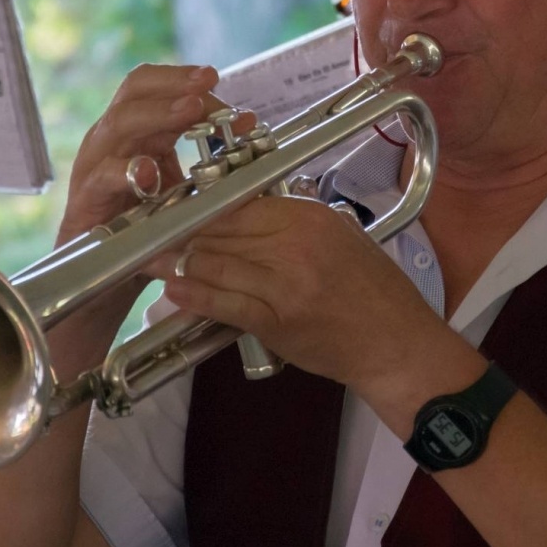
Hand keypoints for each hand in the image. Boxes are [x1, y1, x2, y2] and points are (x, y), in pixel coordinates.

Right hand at [49, 63, 248, 375]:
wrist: (104, 280)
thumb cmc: (145, 228)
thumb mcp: (184, 185)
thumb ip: (212, 153)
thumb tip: (252, 118)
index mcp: (134, 131)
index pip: (151, 85)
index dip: (182, 78)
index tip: (215, 79)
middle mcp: (111, 141)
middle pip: (133, 93)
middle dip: (172, 86)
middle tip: (207, 85)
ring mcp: (94, 169)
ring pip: (117, 126)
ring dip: (156, 116)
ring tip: (190, 112)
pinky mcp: (86, 202)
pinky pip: (101, 179)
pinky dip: (125, 172)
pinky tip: (150, 172)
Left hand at [155, 195, 450, 394]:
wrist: (396, 343)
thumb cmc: (373, 290)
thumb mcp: (341, 236)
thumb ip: (294, 223)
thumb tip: (246, 212)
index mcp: (310, 218)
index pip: (241, 203)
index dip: (204, 206)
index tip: (179, 208)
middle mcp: (295, 244)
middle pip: (222, 230)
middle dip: (182, 231)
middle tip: (150, 232)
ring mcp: (284, 284)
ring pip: (217, 263)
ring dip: (178, 260)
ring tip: (150, 258)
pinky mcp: (276, 321)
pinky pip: (224, 303)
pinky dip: (194, 295)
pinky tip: (172, 289)